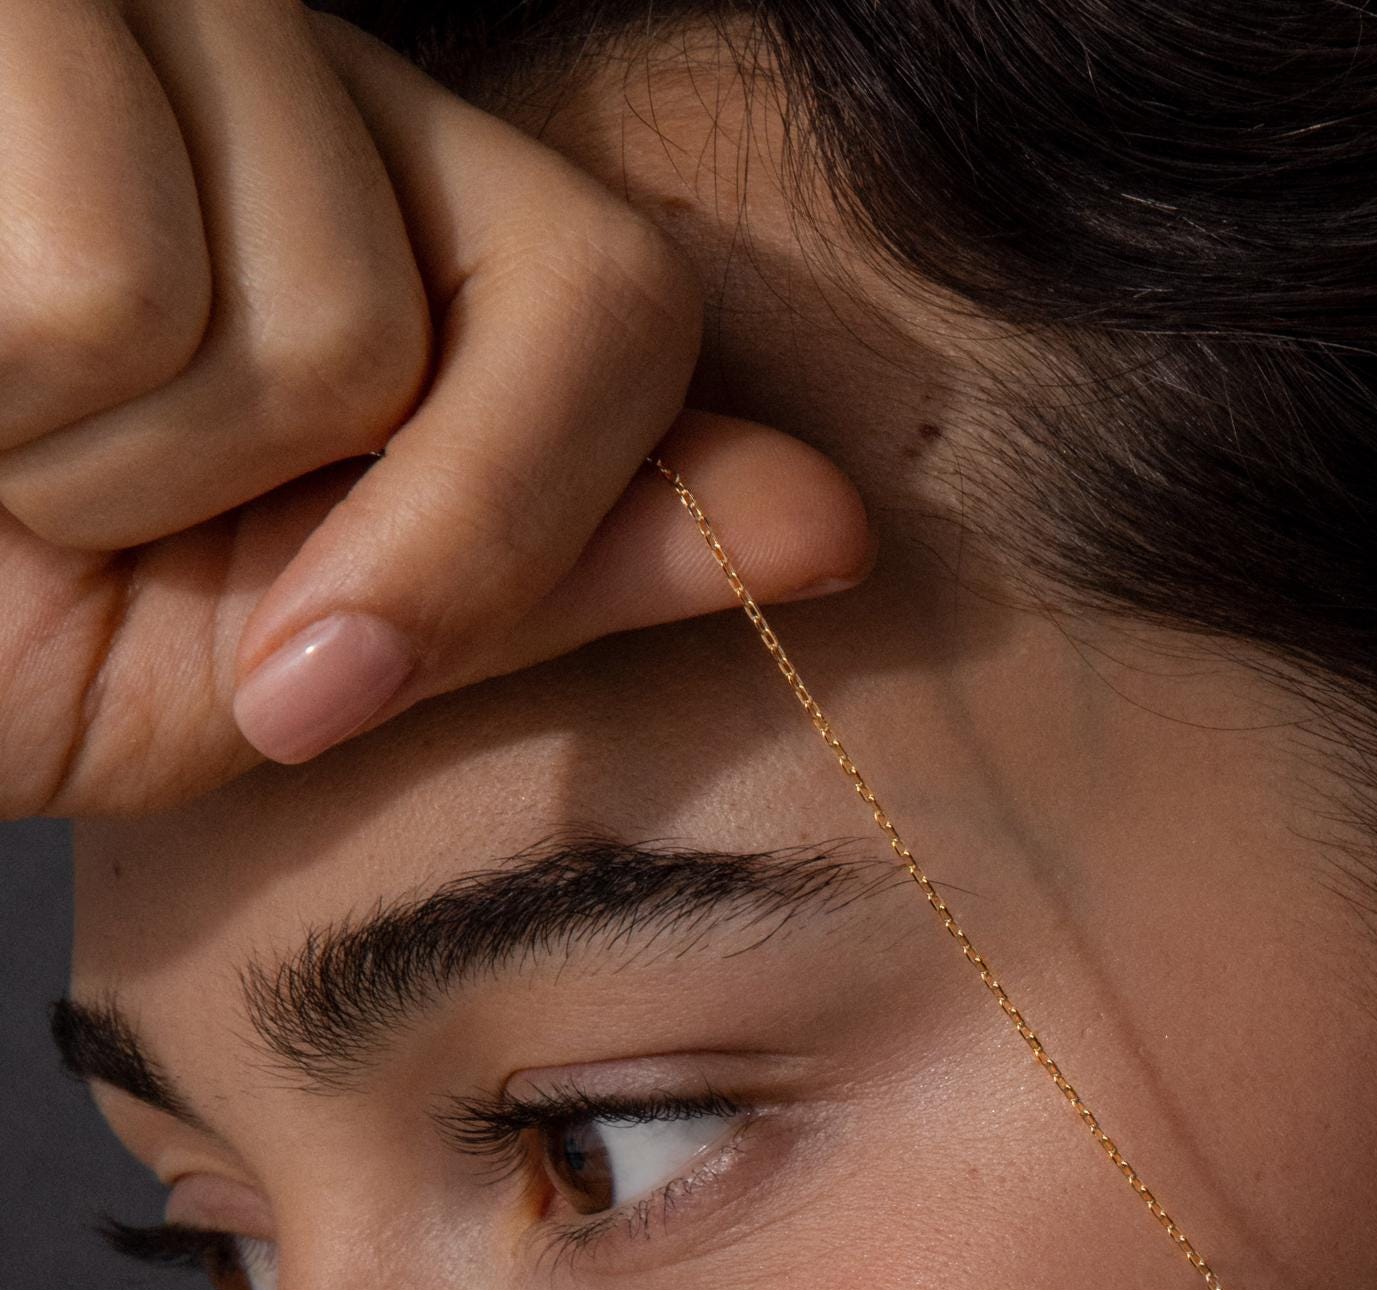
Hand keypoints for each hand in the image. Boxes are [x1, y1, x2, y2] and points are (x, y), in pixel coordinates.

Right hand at [0, 0, 870, 815]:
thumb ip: (540, 570)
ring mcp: (135, 4)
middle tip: (53, 485)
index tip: (314, 678)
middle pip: (419, 331)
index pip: (617, 300)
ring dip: (90, 452)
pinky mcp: (22, 21)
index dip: (513, 519)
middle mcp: (278, 41)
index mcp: (381, 184)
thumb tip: (837, 526)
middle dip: (234, 502)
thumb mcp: (271, 642)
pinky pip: (107, 289)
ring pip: (277, 313)